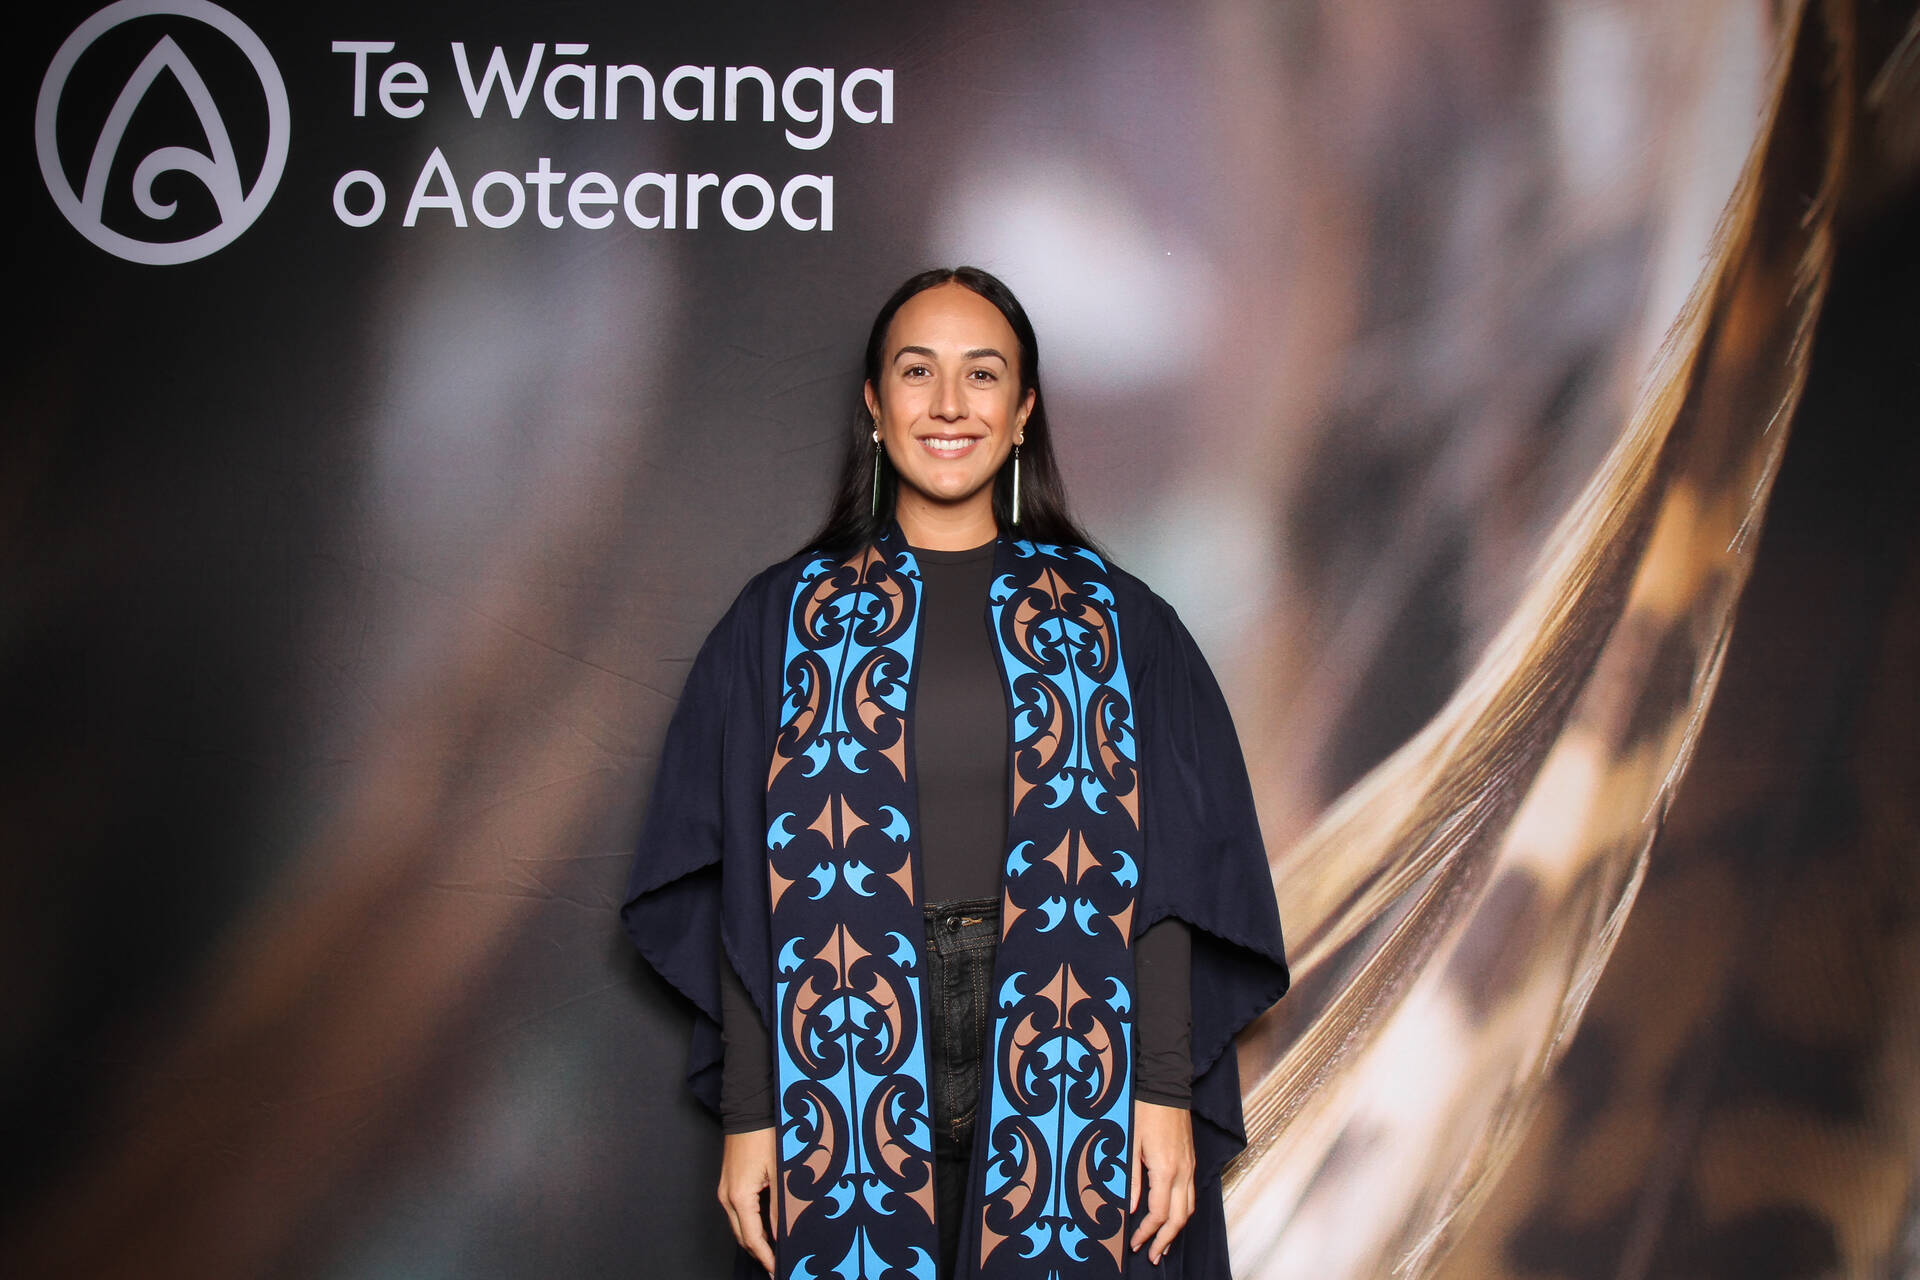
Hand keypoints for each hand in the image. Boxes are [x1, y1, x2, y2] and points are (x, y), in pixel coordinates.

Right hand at [717, 1126, 778, 1274]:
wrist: (748, 1110)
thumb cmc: (764, 1136)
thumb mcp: (779, 1172)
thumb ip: (781, 1205)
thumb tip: (784, 1232)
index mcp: (740, 1197)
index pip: (753, 1239)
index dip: (766, 1257)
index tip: (778, 1270)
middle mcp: (727, 1197)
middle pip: (743, 1237)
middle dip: (759, 1253)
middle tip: (778, 1265)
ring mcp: (725, 1190)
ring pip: (740, 1225)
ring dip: (756, 1239)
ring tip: (776, 1250)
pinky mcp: (728, 1184)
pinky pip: (738, 1213)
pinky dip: (751, 1224)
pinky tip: (767, 1228)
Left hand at [1129, 1100, 1194, 1265]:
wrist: (1166, 1086)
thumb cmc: (1144, 1111)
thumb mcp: (1131, 1144)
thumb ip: (1132, 1178)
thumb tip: (1131, 1208)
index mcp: (1165, 1169)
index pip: (1158, 1213)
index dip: (1147, 1233)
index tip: (1135, 1243)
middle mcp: (1183, 1172)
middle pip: (1180, 1218)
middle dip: (1166, 1240)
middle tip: (1152, 1256)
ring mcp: (1190, 1167)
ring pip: (1190, 1208)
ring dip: (1177, 1229)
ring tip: (1163, 1245)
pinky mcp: (1192, 1161)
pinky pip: (1192, 1195)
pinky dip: (1183, 1212)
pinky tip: (1172, 1218)